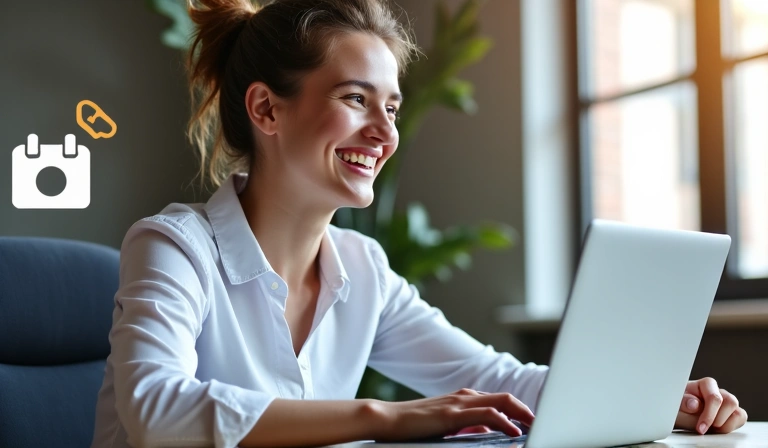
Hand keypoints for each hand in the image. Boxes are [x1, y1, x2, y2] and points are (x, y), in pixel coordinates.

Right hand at [374, 388, 533, 441]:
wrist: (386, 419)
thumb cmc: (413, 425)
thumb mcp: (445, 424)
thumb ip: (466, 424)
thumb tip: (487, 430)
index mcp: (463, 398)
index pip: (498, 400)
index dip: (518, 409)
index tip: (532, 421)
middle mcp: (464, 396)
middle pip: (506, 397)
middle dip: (526, 409)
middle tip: (540, 422)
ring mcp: (458, 402)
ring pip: (501, 401)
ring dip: (521, 413)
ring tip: (535, 426)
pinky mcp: (452, 414)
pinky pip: (486, 414)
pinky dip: (504, 421)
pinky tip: (514, 431)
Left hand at [674, 378, 747, 433]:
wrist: (678, 414)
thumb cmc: (677, 407)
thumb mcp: (675, 405)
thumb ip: (683, 403)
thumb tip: (695, 404)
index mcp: (705, 384)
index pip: (715, 397)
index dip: (709, 415)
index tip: (700, 428)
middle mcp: (718, 391)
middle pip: (731, 402)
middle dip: (718, 420)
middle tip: (704, 428)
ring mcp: (726, 402)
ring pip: (738, 412)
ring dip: (725, 425)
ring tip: (710, 428)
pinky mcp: (731, 413)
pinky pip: (741, 418)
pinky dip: (731, 427)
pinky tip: (718, 429)